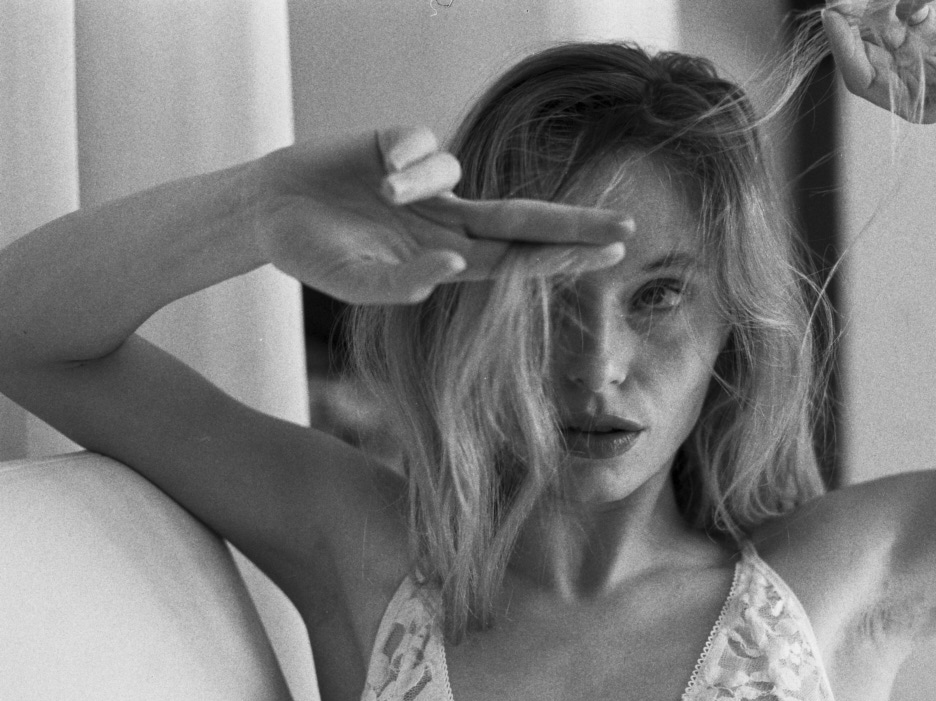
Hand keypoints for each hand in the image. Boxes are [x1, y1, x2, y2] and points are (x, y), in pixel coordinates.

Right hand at [251, 127, 632, 303]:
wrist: (266, 210)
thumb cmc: (312, 254)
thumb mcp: (353, 281)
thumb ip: (400, 281)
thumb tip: (452, 266)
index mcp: (445, 258)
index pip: (516, 259)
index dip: (562, 255)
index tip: (611, 252)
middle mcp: (448, 221)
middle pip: (524, 219)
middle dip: (575, 225)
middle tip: (628, 227)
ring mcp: (428, 184)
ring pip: (454, 168)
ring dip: (420, 182)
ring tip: (377, 195)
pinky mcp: (402, 145)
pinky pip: (421, 144)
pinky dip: (403, 159)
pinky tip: (375, 171)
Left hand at [823, 1, 935, 122]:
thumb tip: (926, 71)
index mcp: (916, 101)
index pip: (865, 79)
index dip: (845, 52)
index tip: (834, 20)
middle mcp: (910, 76)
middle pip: (863, 50)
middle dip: (847, 25)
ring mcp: (920, 49)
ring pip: (880, 25)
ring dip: (872, 6)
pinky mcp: (934, 24)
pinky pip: (905, 6)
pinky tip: (928, 0)